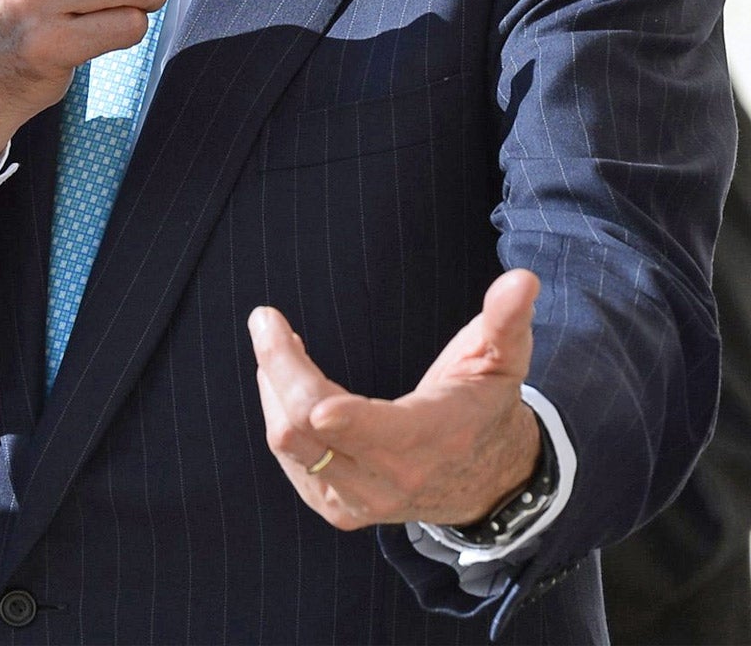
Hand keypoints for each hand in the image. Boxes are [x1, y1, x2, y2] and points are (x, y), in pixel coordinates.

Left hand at [249, 269, 543, 529]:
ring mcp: (362, 501)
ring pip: (288, 445)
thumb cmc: (486, 406)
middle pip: (301, 428)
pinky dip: (280, 417)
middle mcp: (390, 479)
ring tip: (279, 346)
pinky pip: (291, 462)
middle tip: (265, 320)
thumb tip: (522, 279)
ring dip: (273, 388)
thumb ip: (507, 320)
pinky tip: (287, 386)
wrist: (491, 482)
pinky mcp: (341, 509)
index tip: (271, 322)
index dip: (300, 381)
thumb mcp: (505, 360)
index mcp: (428, 438)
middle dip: (274, 365)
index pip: (348, 421)